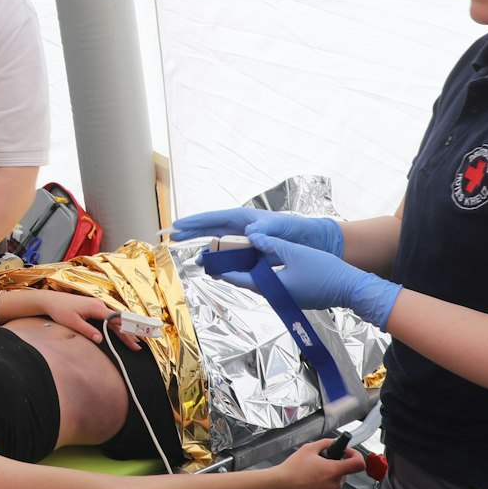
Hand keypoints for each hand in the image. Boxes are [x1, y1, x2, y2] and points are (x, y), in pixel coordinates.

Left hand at [29, 291, 142, 348]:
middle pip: (118, 321)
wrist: (51, 300)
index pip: (116, 320)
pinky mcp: (95, 307)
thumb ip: (87, 331)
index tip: (135, 339)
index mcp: (96, 307)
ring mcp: (98, 305)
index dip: (126, 330)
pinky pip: (110, 317)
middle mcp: (100, 304)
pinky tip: (122, 332)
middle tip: (137, 346)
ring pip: (115, 319)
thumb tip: (100, 339)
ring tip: (135, 341)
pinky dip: (117, 326)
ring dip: (124, 330)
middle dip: (129, 334)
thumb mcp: (73, 323)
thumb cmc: (60, 310)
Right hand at [170, 207, 342, 255]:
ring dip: (207, 252)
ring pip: (219, 246)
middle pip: (211, 230)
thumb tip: (249, 233)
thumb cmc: (301, 230)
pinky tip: (215, 269)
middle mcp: (242, 228)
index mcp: (245, 218)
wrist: (316, 243)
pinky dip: (221, 263)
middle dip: (192, 234)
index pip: (214, 218)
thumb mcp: (285, 226)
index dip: (194, 222)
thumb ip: (268, 228)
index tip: (177, 226)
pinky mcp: (252, 253)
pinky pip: (231, 257)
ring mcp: (246, 241)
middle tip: (171, 238)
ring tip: (197, 262)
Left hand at [217, 231, 400, 327]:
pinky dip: (262, 272)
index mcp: (270, 287)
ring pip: (259, 282)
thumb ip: (271, 243)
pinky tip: (260, 261)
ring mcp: (284, 297)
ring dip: (247, 270)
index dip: (222, 269)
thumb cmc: (324, 271)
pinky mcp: (294, 295)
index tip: (209, 260)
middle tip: (218, 256)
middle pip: (247, 281)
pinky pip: (272, 283)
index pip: (238, 278)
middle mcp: (274, 295)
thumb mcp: (294, 252)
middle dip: (232, 269)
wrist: (350, 288)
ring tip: (235, 255)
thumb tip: (251, 235)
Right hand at [270, 438, 366, 488]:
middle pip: (345, 473)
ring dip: (330, 478)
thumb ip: (326, 443)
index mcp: (333, 470)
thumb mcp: (308, 449)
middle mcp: (335, 484)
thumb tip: (334, 442)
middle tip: (321, 464)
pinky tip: (313, 485)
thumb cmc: (292, 469)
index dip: (356, 456)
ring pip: (338, 483)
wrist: (280, 486)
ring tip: (313, 476)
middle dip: (336, 467)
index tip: (348, 454)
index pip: (358, 464)